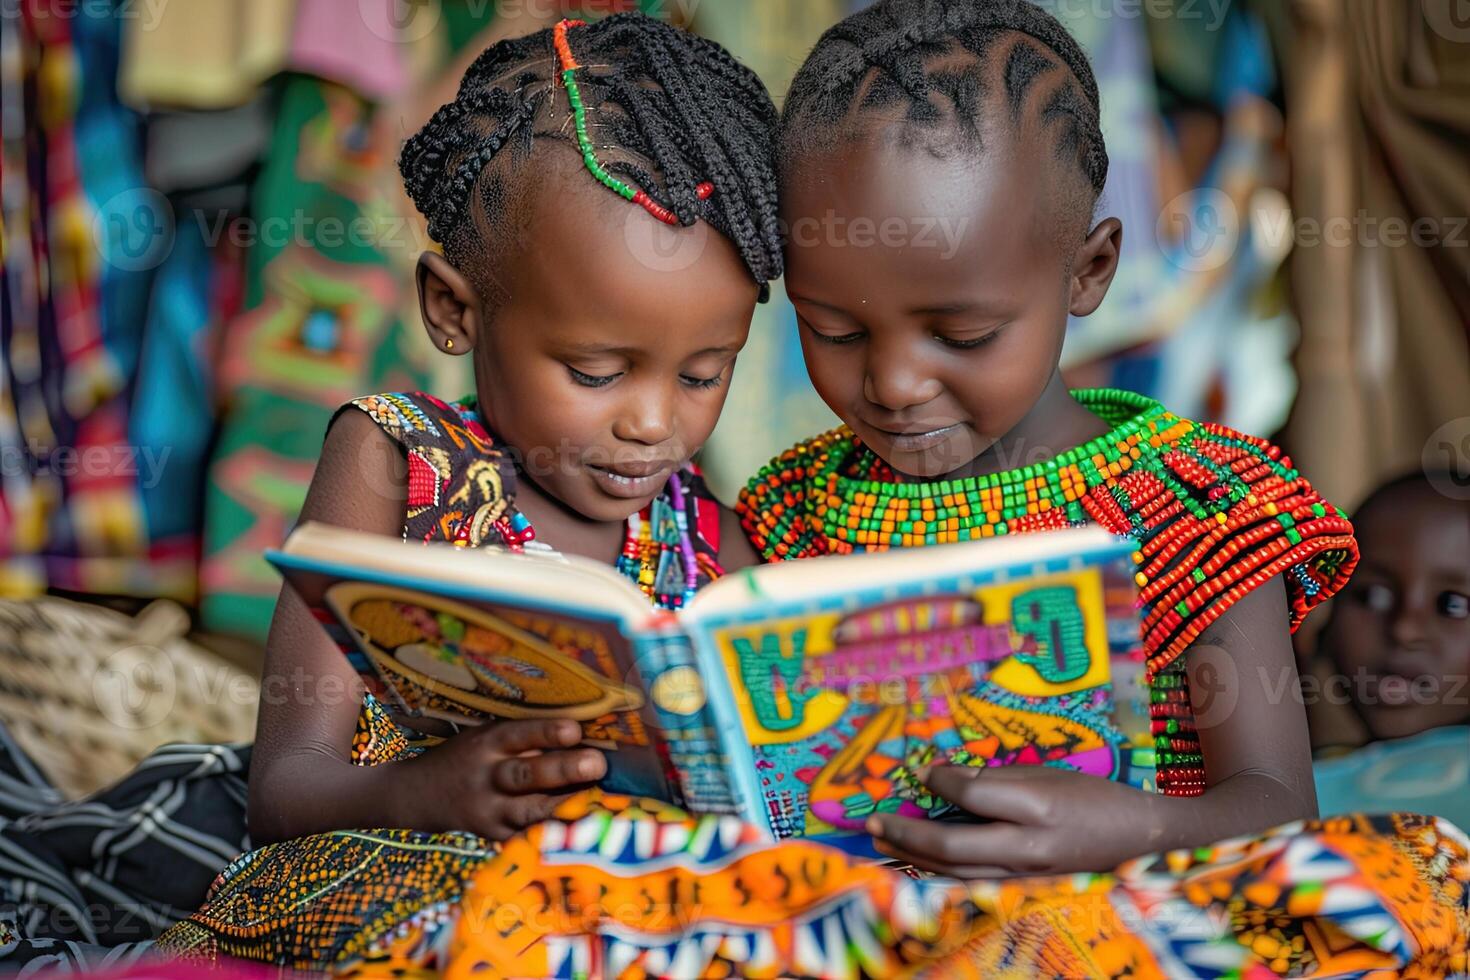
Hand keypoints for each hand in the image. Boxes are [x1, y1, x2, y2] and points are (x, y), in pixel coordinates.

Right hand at [406, 718, 606, 840]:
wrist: (419, 794)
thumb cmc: (471, 757)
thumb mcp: (487, 736)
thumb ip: (526, 738)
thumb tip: (586, 736)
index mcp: (486, 743)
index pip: (519, 735)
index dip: (546, 734)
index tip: (575, 731)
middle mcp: (486, 777)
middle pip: (525, 774)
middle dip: (564, 770)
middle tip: (597, 764)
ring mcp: (488, 811)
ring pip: (528, 812)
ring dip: (565, 808)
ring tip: (598, 805)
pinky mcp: (493, 836)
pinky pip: (526, 838)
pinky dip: (553, 836)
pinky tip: (582, 835)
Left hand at [867, 764, 1162, 877]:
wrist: (1139, 841)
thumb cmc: (1093, 797)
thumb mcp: (1047, 773)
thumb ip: (995, 778)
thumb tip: (944, 777)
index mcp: (1037, 808)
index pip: (972, 794)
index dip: (939, 782)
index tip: (919, 772)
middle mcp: (1028, 848)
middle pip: (952, 846)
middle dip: (906, 834)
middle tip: (874, 822)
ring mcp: (1025, 876)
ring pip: (956, 872)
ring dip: (914, 858)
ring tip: (882, 843)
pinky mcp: (1024, 889)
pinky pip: (972, 882)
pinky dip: (939, 872)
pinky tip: (916, 862)